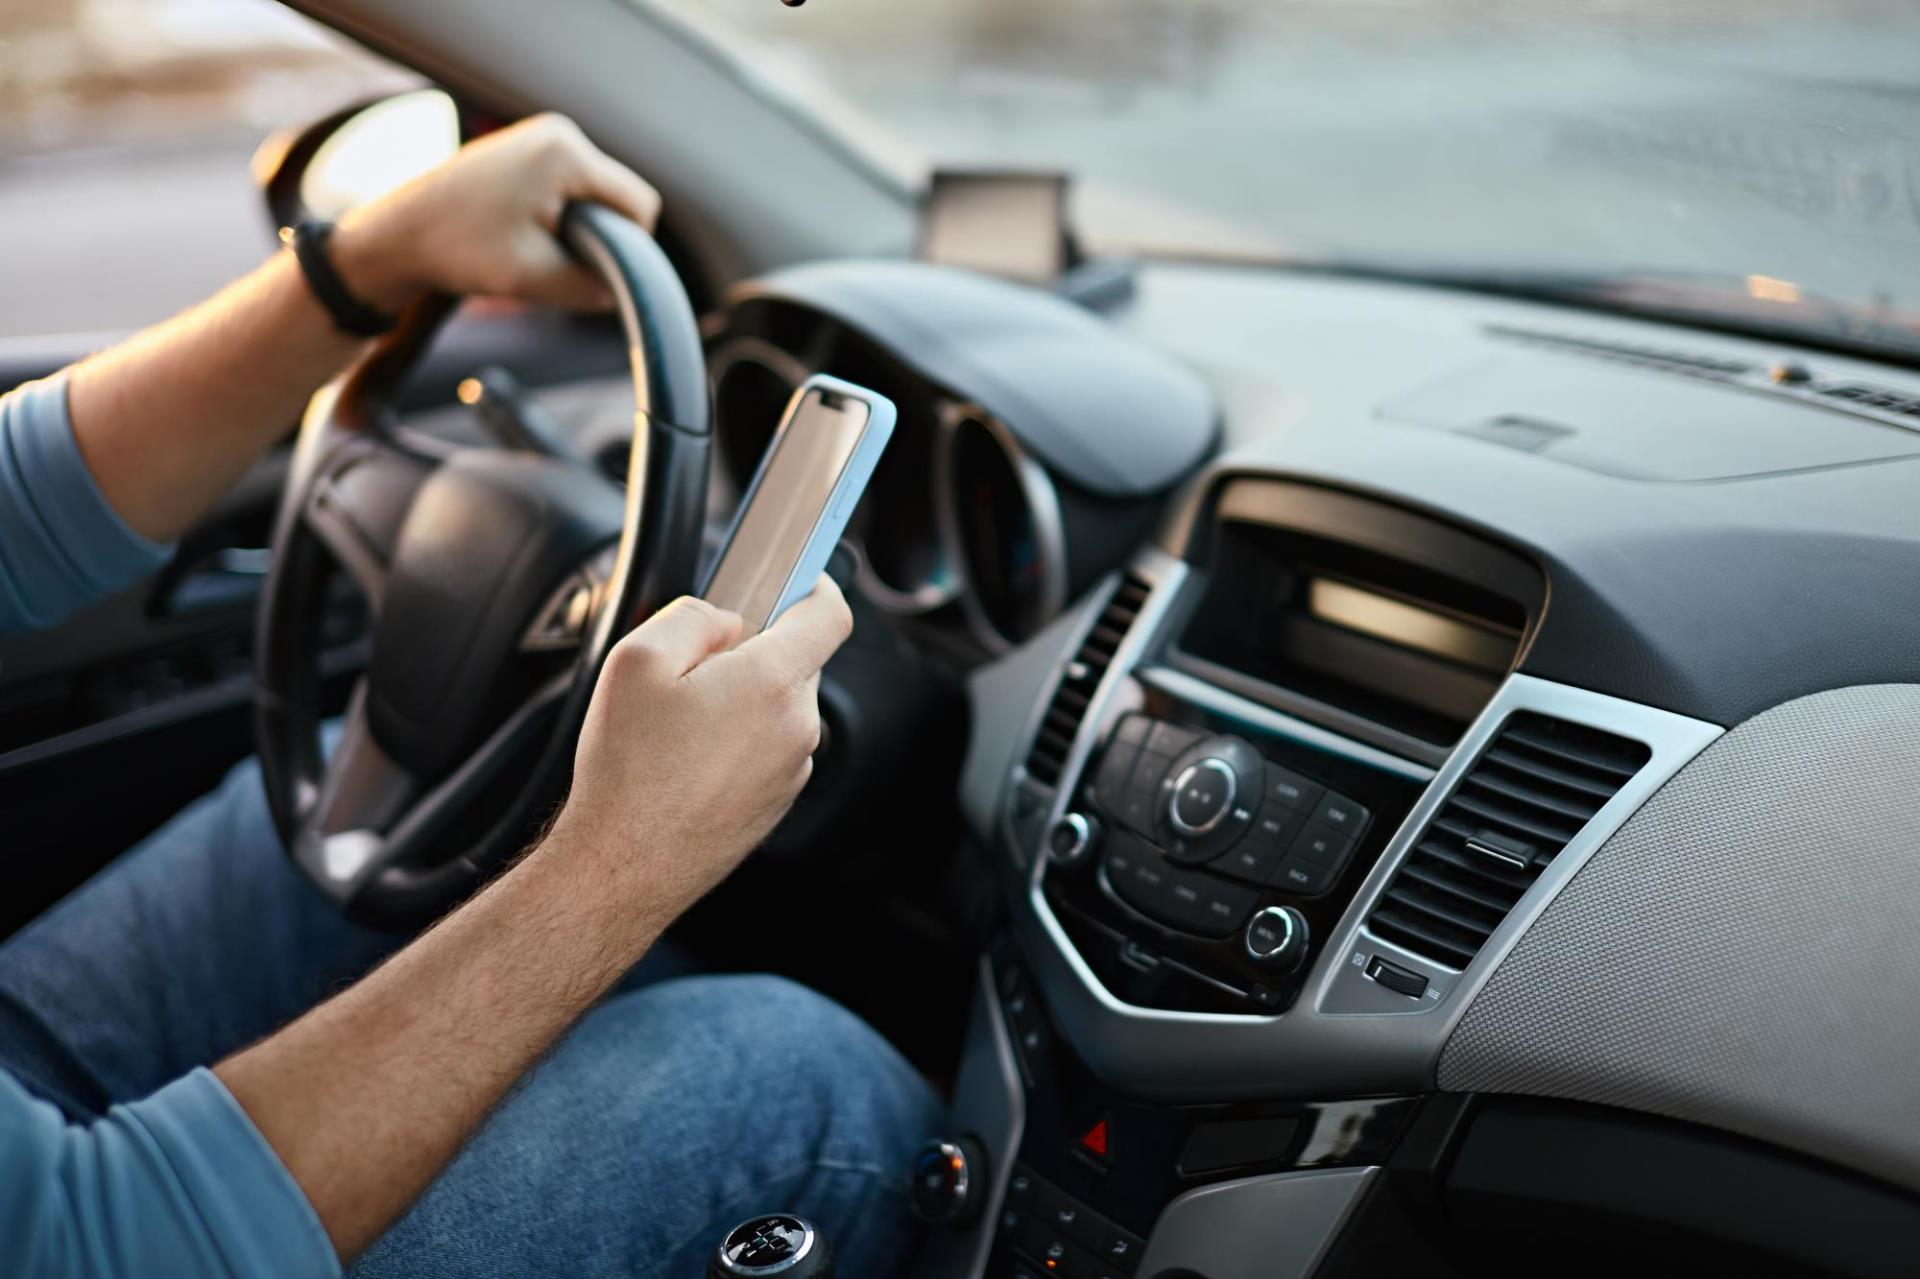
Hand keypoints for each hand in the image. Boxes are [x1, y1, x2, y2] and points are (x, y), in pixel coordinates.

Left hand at [330, 113, 660, 312]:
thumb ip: (593, 287)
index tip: (589, 271)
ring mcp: (542, 136)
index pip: (640, 204)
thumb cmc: (458, 250)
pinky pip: (572, 187)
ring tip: (531, 246)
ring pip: (596, 195)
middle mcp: (559, 132)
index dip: (630, 248)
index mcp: (566, 154)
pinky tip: (523, 232)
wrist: (397, 234)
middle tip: (550, 260)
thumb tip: (622, 290)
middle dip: (600, 236)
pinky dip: (560, 217)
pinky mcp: (528, 149)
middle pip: (619, 196)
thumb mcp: (536, 279)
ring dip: (578, 228)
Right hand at [543, 578, 854, 931]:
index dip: (815, 587)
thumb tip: (728, 620)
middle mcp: (796, 727)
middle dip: (753, 652)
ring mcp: (791, 768)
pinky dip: (736, 742)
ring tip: (678, 728)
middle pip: (796, 661)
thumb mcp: (637, 660)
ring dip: (741, 701)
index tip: (799, 578)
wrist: (624, 866)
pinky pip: (766, 748)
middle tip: (691, 670)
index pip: (830, 615)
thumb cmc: (628, 771)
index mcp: (772, 683)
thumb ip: (694, 617)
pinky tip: (685, 761)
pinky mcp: (777, 801)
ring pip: (778, 707)